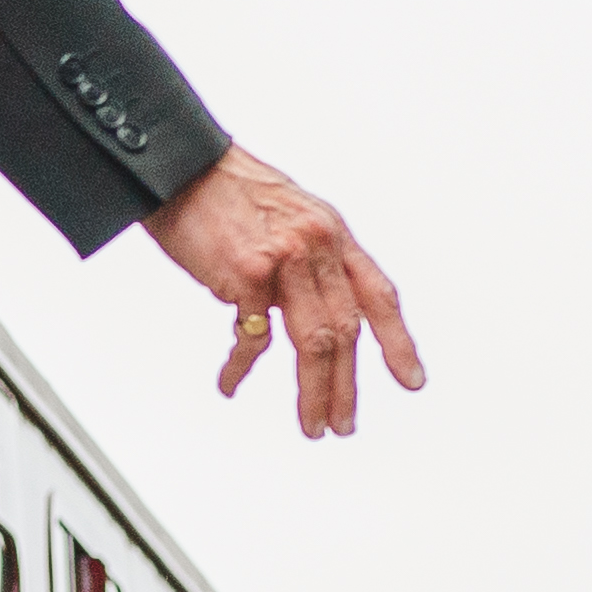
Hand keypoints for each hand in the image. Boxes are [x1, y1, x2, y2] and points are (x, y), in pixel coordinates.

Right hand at [139, 146, 424, 437]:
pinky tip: (231, 383)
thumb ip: (308, 259)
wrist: (180, 167)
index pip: (377, 294)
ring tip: (312, 424)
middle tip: (343, 423)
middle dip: (346, 386)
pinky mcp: (248, 273)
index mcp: (332, 232)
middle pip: (346, 330)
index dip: (397, 341)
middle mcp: (318, 245)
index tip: (411, 380)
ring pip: (315, 342)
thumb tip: (310, 308)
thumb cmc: (224, 192)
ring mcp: (286, 259)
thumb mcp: (288, 215)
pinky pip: (253, 337)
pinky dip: (241, 366)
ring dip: (314, 392)